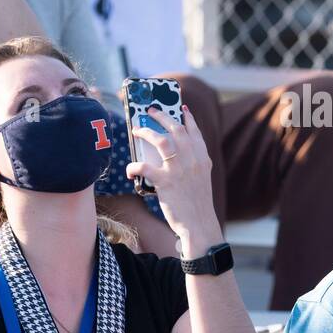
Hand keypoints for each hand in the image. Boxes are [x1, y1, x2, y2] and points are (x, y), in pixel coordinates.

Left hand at [125, 105, 221, 254]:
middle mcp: (192, 160)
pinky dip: (133, 166)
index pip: (195, 132)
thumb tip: (174, 152)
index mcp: (202, 158)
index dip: (187, 118)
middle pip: (176, 129)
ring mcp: (179, 169)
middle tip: (151, 111)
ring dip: (146, 132)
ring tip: (136, 130)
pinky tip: (130, 170)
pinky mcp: (165, 182)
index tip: (181, 108)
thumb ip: (193, 164)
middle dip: (162, 116)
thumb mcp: (201, 179)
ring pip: (160, 140)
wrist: (199, 224)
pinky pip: (144, 166)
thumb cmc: (198, 204)